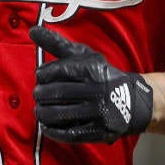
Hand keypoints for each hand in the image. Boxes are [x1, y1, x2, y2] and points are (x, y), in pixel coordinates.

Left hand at [30, 27, 152, 143]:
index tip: (40, 77)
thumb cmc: (100, 75)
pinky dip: (53, 131)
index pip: (58, 71)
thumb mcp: (83, 56)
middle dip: (40, 94)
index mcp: (92, 70)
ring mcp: (98, 113)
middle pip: (56, 93)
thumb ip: (57, 43)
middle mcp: (96, 90)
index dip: (42, 74)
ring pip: (60, 114)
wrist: (132, 102)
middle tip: (38, 94)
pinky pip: (69, 134)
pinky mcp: (99, 131)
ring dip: (43, 113)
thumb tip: (32, 30)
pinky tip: (46, 126)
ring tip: (40, 110)